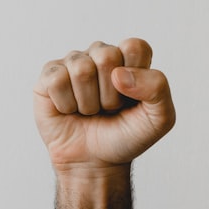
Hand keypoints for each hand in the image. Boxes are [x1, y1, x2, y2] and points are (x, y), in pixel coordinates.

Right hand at [33, 38, 174, 173]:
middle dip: (110, 94)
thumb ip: (157, 88)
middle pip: (107, 56)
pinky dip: (66, 104)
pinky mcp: (49, 76)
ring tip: (90, 111)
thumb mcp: (159, 118)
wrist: (95, 162)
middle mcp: (101, 54)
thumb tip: (119, 73)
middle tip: (109, 109)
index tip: (132, 99)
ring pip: (81, 70)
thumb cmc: (126, 136)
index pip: (135, 47)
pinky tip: (69, 110)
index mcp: (130, 58)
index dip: (135, 76)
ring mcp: (74, 63)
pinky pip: (57, 80)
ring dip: (88, 102)